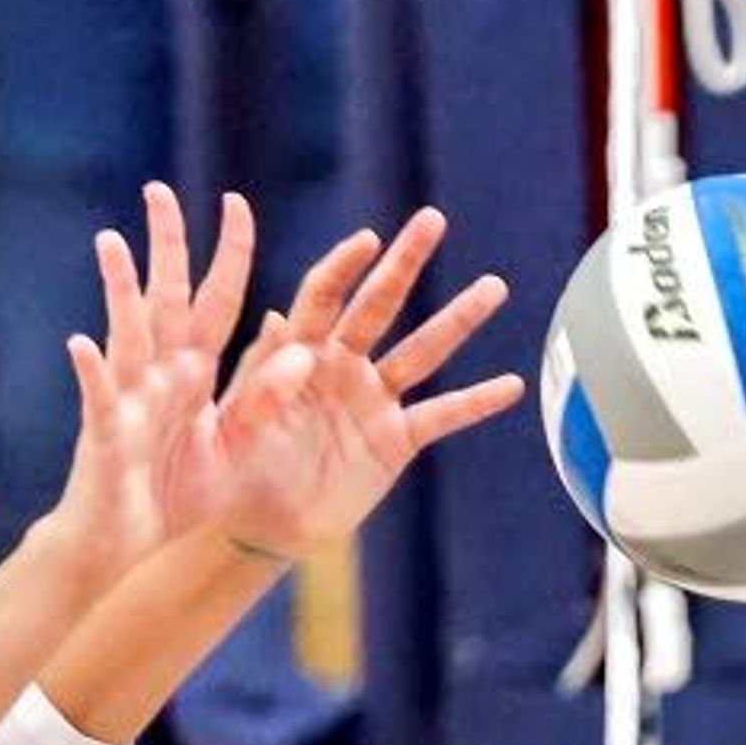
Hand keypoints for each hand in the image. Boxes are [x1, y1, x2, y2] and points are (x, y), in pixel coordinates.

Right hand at [41, 182, 259, 579]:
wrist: (123, 541)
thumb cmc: (176, 493)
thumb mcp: (234, 444)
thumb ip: (264, 397)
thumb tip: (305, 349)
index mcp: (193, 373)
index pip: (215, 301)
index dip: (228, 255)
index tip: (236, 203)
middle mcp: (159, 374)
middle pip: (165, 298)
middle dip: (165, 246)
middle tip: (160, 190)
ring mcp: (130, 400)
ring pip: (126, 334)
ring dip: (119, 290)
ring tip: (112, 242)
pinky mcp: (106, 435)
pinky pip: (99, 400)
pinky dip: (91, 374)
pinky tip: (81, 345)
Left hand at [197, 208, 522, 561]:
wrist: (258, 524)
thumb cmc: (234, 469)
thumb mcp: (233, 426)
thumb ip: (258, 381)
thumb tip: (278, 323)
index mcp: (297, 352)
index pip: (323, 295)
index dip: (344, 266)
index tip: (368, 241)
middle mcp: (341, 365)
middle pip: (378, 304)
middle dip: (405, 263)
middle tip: (432, 220)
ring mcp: (372, 400)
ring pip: (422, 351)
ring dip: (457, 319)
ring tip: (494, 286)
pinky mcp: (395, 441)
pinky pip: (441, 416)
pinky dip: (476, 402)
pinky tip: (512, 386)